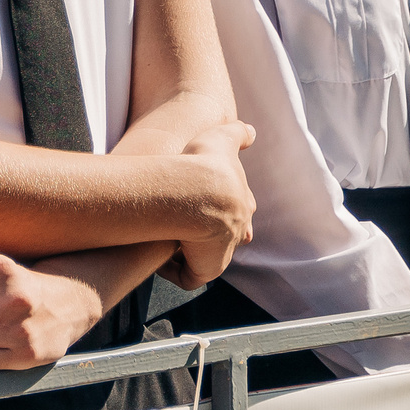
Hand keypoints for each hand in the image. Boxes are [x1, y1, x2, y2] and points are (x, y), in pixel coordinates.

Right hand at [164, 118, 254, 288]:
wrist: (198, 192)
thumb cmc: (206, 164)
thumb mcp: (223, 139)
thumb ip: (238, 134)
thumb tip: (251, 132)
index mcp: (241, 203)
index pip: (238, 212)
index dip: (222, 212)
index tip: (201, 208)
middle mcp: (236, 230)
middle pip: (224, 239)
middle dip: (205, 236)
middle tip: (181, 228)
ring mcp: (222, 252)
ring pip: (204, 257)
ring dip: (186, 251)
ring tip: (162, 242)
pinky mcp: (205, 269)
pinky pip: (188, 277)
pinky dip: (173, 270)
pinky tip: (158, 259)